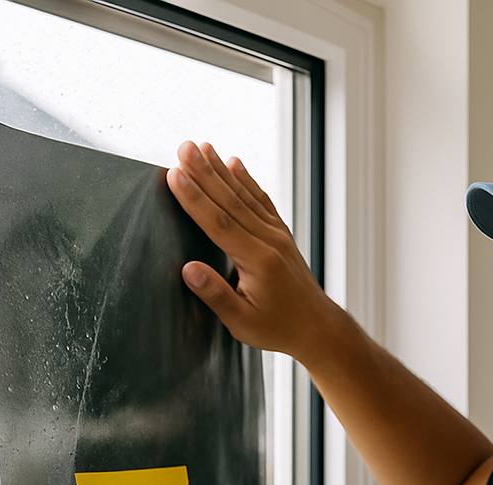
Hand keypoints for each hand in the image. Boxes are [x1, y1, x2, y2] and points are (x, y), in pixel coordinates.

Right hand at [167, 139, 342, 357]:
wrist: (318, 328)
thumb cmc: (278, 329)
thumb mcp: (243, 323)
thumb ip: (216, 296)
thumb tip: (188, 270)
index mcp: (258, 261)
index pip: (219, 223)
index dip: (194, 198)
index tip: (174, 174)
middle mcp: (270, 242)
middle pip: (231, 201)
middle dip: (204, 172)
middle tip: (183, 146)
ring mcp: (278, 236)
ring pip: (245, 196)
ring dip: (222, 170)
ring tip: (202, 147)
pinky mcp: (282, 235)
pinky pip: (261, 201)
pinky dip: (247, 181)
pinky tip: (235, 164)